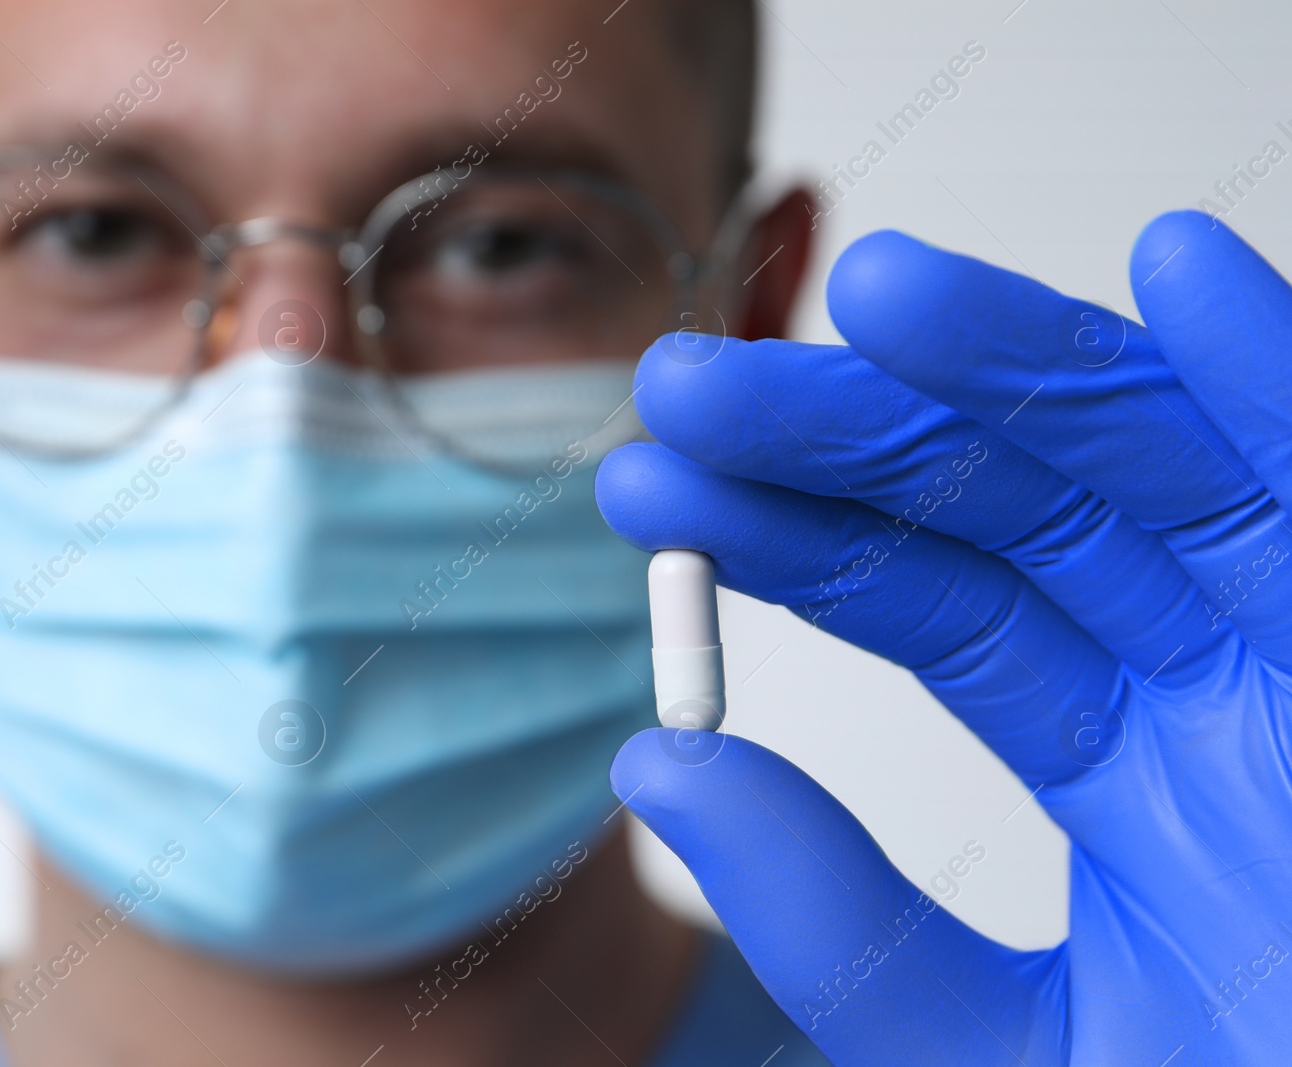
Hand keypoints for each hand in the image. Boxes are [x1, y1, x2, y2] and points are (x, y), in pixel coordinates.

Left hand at [596, 211, 1291, 1064]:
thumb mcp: (1007, 1051)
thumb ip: (842, 928)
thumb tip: (656, 770)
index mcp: (1122, 762)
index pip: (926, 600)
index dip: (788, 531)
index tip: (652, 482)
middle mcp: (1212, 676)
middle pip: (1010, 507)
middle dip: (847, 431)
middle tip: (683, 383)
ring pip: (1156, 460)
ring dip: (1023, 365)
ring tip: (882, 294)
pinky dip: (1278, 376)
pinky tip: (1189, 267)